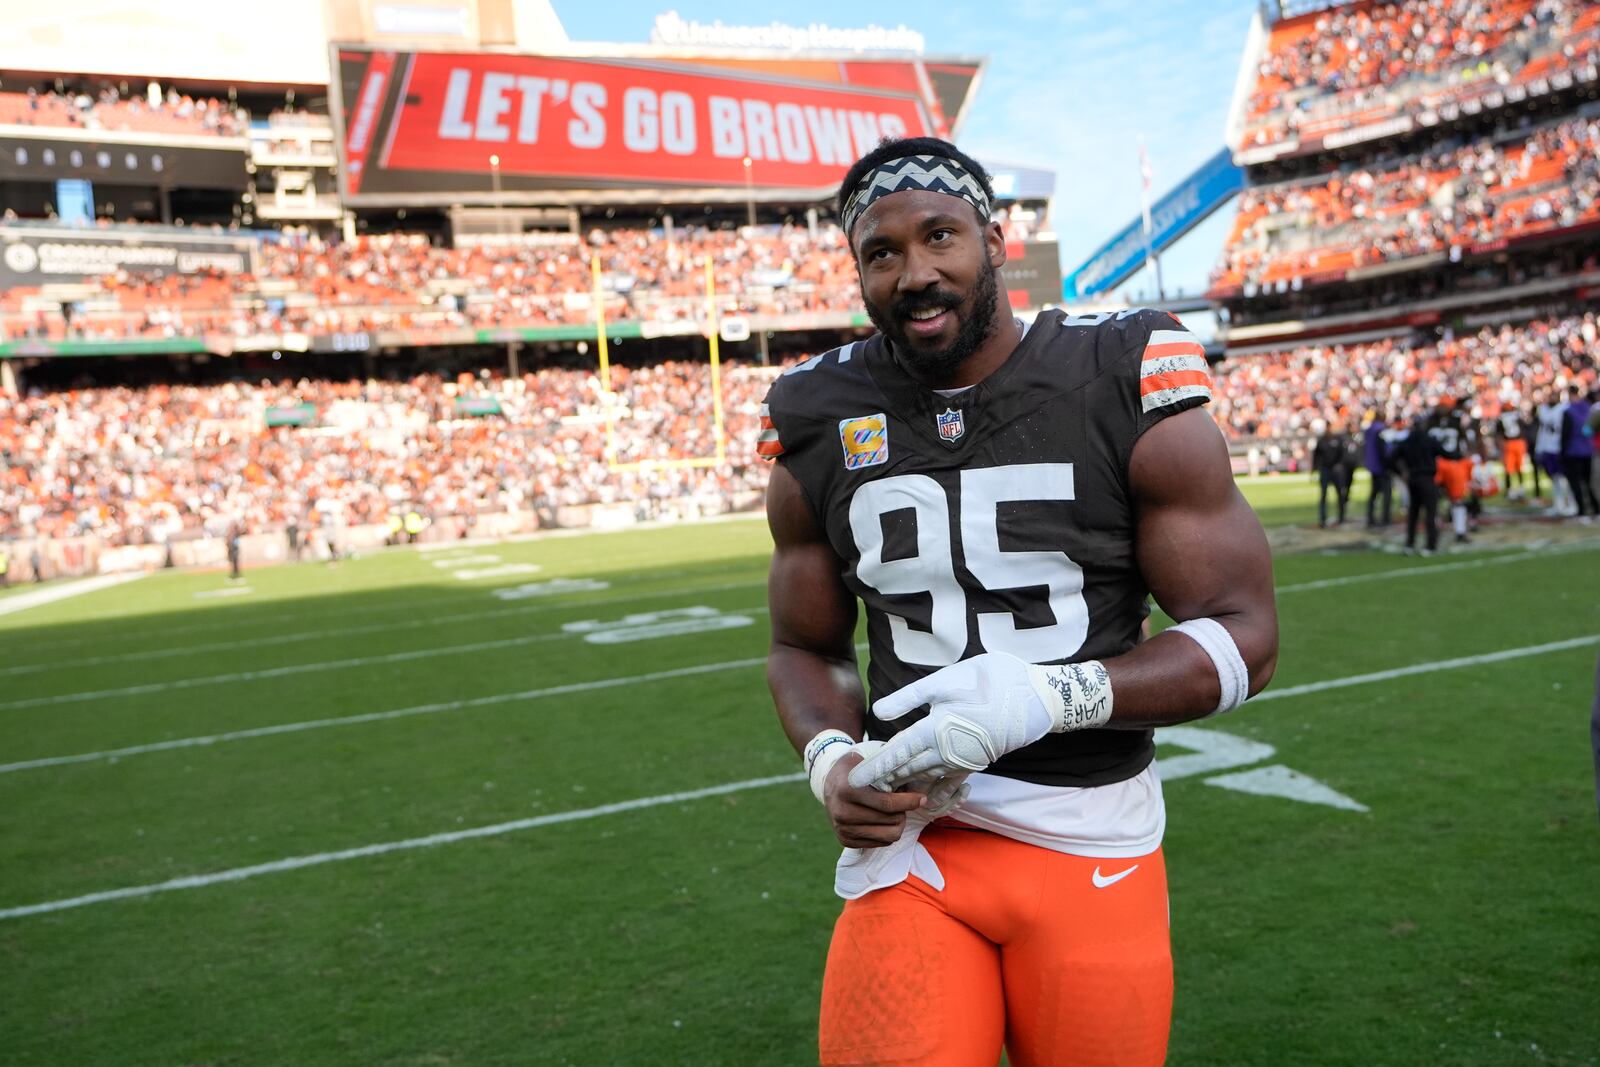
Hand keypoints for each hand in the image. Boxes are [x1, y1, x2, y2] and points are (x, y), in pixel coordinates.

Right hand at [822, 751, 927, 848]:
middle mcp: (843, 813)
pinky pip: (880, 844)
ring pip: (888, 836)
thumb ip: (886, 772)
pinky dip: (887, 833)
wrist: (827, 785)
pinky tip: (884, 821)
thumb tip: (914, 780)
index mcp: (847, 791)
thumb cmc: (852, 772)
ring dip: (898, 824)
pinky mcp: (845, 841)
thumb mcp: (864, 764)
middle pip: (890, 821)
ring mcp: (843, 829)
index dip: (908, 801)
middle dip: (904, 811)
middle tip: (904, 803)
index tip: (922, 798)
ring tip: (896, 813)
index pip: (886, 803)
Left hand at [849, 652, 1056, 790]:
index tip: (852, 781)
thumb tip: (879, 711)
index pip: (895, 753)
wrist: (1035, 699)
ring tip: (881, 790)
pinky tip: (923, 800)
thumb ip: (911, 698)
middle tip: (859, 789)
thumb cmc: (990, 682)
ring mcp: (961, 761)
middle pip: (906, 769)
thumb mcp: (946, 681)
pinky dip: (933, 790)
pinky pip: (948, 783)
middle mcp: (945, 751)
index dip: (873, 768)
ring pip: (924, 776)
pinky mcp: (974, 762)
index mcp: (934, 729)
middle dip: (882, 779)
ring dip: (902, 783)